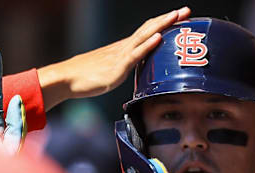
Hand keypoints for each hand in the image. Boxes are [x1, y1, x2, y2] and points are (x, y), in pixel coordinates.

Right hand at [37, 7, 191, 110]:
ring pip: (146, 36)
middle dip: (170, 19)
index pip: (148, 31)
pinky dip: (148, 44)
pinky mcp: (117, 67)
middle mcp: (124, 47)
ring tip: (177, 16)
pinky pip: (136, 53)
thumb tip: (134, 71)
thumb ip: (124, 68)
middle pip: (150, 28)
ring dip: (163, 25)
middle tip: (187, 11)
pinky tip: (159, 37)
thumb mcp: (111, 71)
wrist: (66, 79)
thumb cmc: (85, 77)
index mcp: (124, 48)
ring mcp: (121, 55)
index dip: (164, 23)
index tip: (180, 16)